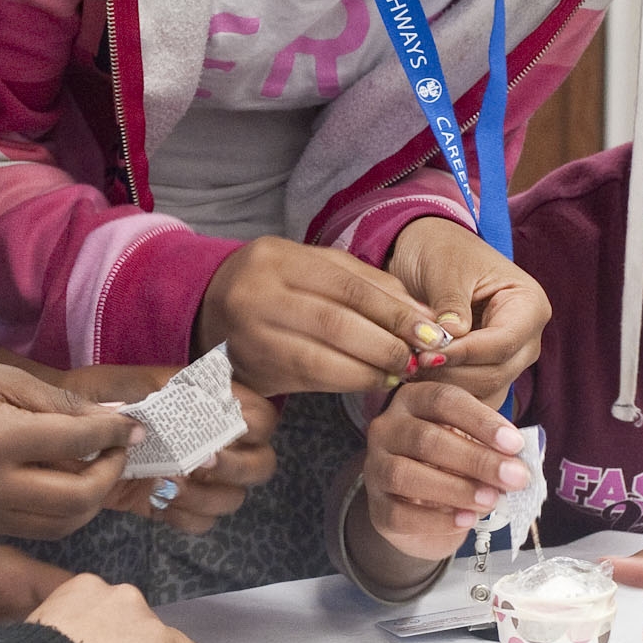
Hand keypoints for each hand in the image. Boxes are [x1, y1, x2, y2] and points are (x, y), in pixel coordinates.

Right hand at [0, 357, 137, 540]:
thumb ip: (53, 400)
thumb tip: (106, 416)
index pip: (77, 443)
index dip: (114, 433)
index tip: (134, 425)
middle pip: (78, 499)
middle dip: (111, 474)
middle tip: (118, 450)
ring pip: (60, 525)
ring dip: (89, 500)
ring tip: (94, 468)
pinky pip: (31, 529)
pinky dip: (56, 511)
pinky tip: (58, 482)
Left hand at [67, 366, 280, 534]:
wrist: (58, 430)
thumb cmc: (89, 398)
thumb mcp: (114, 385)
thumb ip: (141, 394)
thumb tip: (167, 415)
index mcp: (208, 403)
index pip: (260, 417)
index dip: (253, 426)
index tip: (220, 432)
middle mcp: (212, 441)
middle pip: (261, 466)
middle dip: (235, 469)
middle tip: (197, 465)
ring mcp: (196, 477)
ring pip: (232, 499)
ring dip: (207, 497)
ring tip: (168, 485)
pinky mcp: (172, 503)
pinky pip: (200, 523)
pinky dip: (185, 517)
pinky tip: (159, 501)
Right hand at [195, 236, 435, 396]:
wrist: (211, 306)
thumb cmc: (278, 282)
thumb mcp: (318, 266)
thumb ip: (371, 284)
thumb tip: (426, 316)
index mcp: (276, 259)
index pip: (348, 287)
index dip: (395, 313)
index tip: (431, 331)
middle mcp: (256, 296)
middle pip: (335, 324)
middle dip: (386, 345)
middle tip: (420, 357)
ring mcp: (248, 337)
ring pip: (321, 361)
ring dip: (370, 371)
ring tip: (400, 371)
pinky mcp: (251, 371)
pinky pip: (308, 382)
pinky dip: (347, 383)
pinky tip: (372, 380)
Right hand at [362, 381, 529, 562]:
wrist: (420, 509)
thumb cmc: (450, 465)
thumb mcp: (471, 445)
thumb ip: (491, 448)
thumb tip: (518, 463)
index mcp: (412, 401)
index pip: (443, 400)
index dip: (480, 421)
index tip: (515, 444)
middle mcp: (386, 429)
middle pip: (426, 439)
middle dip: (476, 460)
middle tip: (514, 477)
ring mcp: (374, 468)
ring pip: (405, 475)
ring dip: (455, 488)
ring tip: (492, 500)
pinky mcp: (376, 507)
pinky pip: (400, 514)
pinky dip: (436, 520)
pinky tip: (466, 520)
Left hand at [385, 218, 550, 406]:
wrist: (428, 252)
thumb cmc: (441, 251)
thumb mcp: (445, 268)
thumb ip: (450, 303)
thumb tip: (453, 336)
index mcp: (529, 304)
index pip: (502, 342)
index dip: (464, 353)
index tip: (426, 355)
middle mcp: (527, 338)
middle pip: (496, 372)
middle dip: (451, 373)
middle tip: (410, 365)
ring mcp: (510, 359)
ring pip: (484, 390)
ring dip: (445, 387)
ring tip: (409, 371)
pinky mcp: (488, 373)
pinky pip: (474, 396)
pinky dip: (448, 396)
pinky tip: (418, 387)